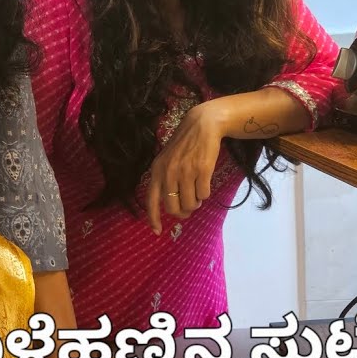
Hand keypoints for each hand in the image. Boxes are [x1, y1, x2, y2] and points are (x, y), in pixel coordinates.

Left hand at [144, 100, 228, 234]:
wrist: (202, 126)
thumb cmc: (183, 146)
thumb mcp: (166, 161)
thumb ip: (163, 181)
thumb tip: (169, 208)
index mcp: (156, 171)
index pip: (151, 201)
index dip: (154, 218)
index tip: (157, 231)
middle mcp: (168, 173)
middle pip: (173, 208)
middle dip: (183, 212)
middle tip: (189, 207)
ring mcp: (185, 171)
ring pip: (190, 204)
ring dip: (195, 203)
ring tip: (197, 192)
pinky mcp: (202, 170)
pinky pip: (204, 195)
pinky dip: (205, 194)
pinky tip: (204, 183)